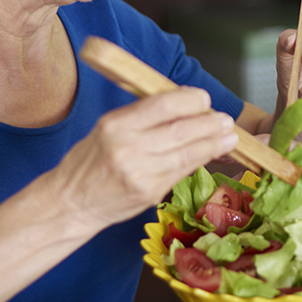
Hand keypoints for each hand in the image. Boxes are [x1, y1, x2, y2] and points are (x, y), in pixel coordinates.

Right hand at [52, 87, 238, 227]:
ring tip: (230, 137)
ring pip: (187, 154)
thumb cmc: (90, 161)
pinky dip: (201, 161)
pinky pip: (182, 172)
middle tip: (226, 120)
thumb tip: (184, 104)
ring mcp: (140, 173)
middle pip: (180, 130)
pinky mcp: (149, 193)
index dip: (190, 100)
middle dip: (209, 124)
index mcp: (116, 124)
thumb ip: (142, 116)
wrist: (71, 202)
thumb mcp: (108, 128)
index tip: (204, 99)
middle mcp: (128, 147)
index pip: (162, 105)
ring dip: (213, 144)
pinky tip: (213, 154)